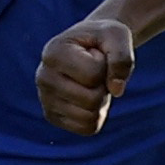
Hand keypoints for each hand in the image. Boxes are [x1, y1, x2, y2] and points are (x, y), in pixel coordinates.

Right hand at [38, 18, 135, 135]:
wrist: (89, 44)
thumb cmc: (102, 38)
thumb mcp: (117, 36)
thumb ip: (122, 58)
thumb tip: (116, 91)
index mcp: (53, 52)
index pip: (93, 74)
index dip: (105, 65)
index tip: (96, 54)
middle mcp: (43, 77)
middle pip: (91, 99)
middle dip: (104, 86)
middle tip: (97, 71)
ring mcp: (45, 99)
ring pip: (90, 117)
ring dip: (101, 101)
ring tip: (92, 82)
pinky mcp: (53, 116)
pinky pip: (87, 128)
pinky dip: (97, 115)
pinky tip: (88, 96)